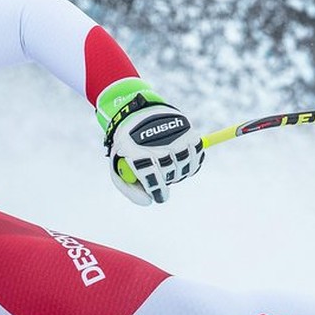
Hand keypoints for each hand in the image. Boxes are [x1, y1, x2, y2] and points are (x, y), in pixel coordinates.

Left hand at [98, 79, 204, 205]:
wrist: (137, 112)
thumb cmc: (128, 145)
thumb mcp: (118, 165)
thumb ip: (130, 189)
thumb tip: (149, 202)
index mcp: (137, 152)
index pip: (152, 179)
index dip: (158, 191)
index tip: (160, 196)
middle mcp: (157, 144)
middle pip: (169, 173)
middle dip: (167, 180)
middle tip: (163, 176)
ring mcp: (174, 137)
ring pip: (184, 166)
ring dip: (179, 171)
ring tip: (170, 165)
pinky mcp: (188, 131)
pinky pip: (197, 156)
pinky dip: (191, 161)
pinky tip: (181, 157)